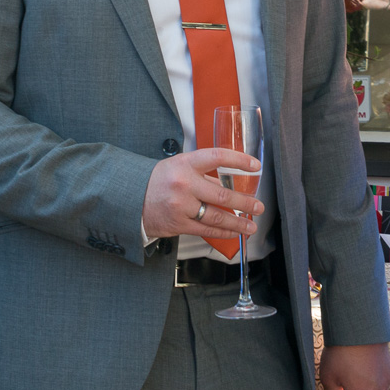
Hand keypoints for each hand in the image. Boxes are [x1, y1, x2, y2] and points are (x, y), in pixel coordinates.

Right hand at [140, 149, 261, 240]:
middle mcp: (184, 184)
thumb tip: (230, 185)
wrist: (130, 199)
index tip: (255, 166)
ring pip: (217, 216)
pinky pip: (206, 230)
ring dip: (238, 223)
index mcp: (186, 163)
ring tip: (251, 225)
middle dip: (245, 203)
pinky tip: (233, 232)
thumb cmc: (159, 180)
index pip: (218, 157)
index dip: (239, 160)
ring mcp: (181, 205)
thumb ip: (204, 174)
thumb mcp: (179, 166)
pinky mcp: (178, 224)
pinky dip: (223, 232)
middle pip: (222, 195)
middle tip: (259, 206)